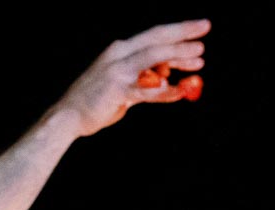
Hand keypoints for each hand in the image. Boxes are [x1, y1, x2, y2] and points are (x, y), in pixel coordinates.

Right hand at [54, 19, 209, 137]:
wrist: (68, 116)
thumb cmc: (97, 101)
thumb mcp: (124, 84)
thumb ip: (146, 79)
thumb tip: (168, 76)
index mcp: (120, 50)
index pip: (154, 36)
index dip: (177, 31)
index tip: (199, 30)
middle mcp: (119, 54)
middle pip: (156, 39)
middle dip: (182, 32)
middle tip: (205, 27)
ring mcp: (118, 71)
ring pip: (153, 57)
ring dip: (178, 55)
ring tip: (200, 56)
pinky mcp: (117, 90)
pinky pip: (147, 90)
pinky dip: (165, 90)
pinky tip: (181, 90)